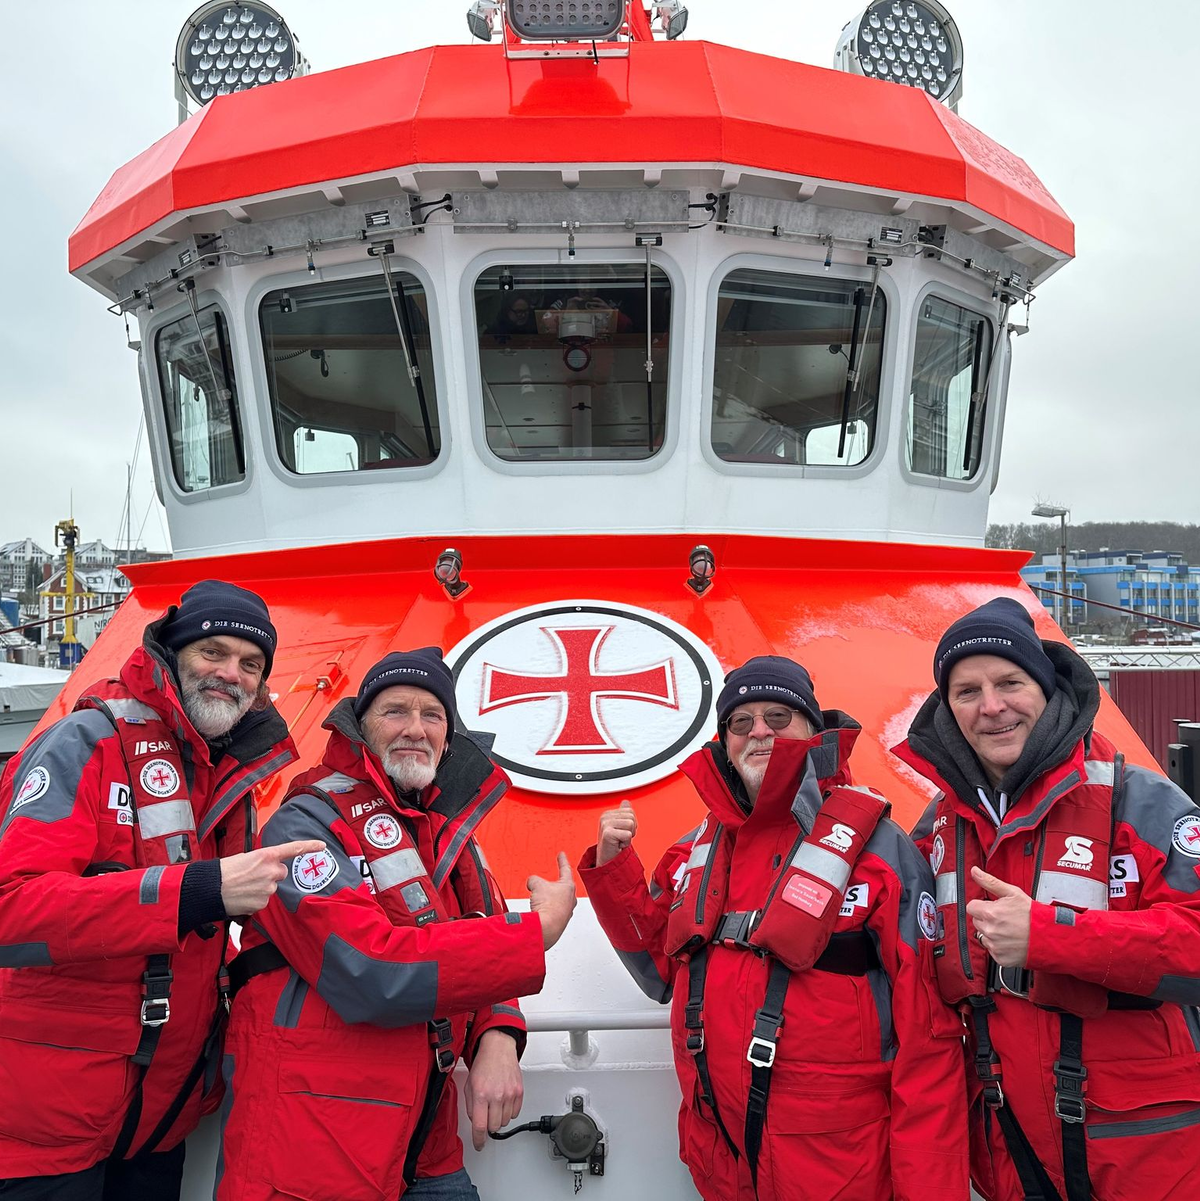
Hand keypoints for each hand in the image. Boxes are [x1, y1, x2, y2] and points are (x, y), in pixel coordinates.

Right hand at [219, 841, 325, 915]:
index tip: (322, 846)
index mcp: (266, 855)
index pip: (293, 849)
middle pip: (281, 872)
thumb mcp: (246, 858)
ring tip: (243, 886)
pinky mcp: (263, 902)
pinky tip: (243, 896)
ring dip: (261, 887)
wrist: (210, 888)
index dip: (309, 846)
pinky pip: (264, 900)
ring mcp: (269, 888)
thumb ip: (263, 861)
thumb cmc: (224, 871)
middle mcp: (271, 870)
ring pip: (271, 887)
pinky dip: (255, 899)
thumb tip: (268, 867)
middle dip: (271, 874)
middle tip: (252, 876)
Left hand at [464, 1030, 522, 1150]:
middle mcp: (496, 1095)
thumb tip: (476, 1123)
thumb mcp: (469, 1086)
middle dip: (488, 1125)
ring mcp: (509, 1094)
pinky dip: (509, 1112)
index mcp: (480, 1094)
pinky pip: (515, 1114)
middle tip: (486, 1115)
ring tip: (495, 1105)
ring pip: (505, 1122)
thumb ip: (471, 1107)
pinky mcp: (519, 1092)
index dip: (478, 1140)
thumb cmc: (483, 1065)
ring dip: (499, 1119)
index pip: (480, 1126)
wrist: (498, 1049)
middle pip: (493, 1127)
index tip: (479, 1145)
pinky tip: (503, 1102)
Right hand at [527, 853, 576, 950]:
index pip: (565, 868)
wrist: (546, 928)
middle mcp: (570, 899)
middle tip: (542, 885)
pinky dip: (545, 911)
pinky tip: (539, 912)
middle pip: (560, 887)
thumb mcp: (536, 884)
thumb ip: (534, 879)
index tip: (561, 854)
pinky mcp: (561, 922)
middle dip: (551, 885)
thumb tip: (532, 883)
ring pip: (555, 901)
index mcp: (568, 886)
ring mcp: (567, 911)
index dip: (562, 860)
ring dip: (546, 900)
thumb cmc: (547, 907)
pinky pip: (552, 912)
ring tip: (537, 903)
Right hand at [596, 800, 637, 865]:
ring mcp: (605, 824)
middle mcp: (605, 817)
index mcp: (608, 813)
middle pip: (631, 817)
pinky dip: (626, 843)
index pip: (630, 811)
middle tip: (621, 838)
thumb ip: (623, 813)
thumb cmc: (614, 845)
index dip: (631, 824)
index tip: (622, 832)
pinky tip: (617, 846)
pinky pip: (628, 835)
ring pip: (631, 824)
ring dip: (628, 837)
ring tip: (619, 841)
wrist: (607, 861)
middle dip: (631, 830)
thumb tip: (626, 802)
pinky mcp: (607, 833)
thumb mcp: (620, 826)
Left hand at [966, 866, 1032, 967]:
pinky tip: (1010, 940)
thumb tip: (975, 871)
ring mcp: (995, 946)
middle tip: (1003, 918)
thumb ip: (990, 882)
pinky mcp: (1000, 958)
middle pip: (976, 921)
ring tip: (1009, 929)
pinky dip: (999, 945)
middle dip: (987, 918)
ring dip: (991, 932)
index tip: (991, 907)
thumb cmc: (1033, 915)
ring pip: (983, 935)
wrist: (1049, 937)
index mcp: (990, 913)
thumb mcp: (1012, 893)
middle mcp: (990, 931)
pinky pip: (992, 949)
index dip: (981, 905)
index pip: (971, 907)